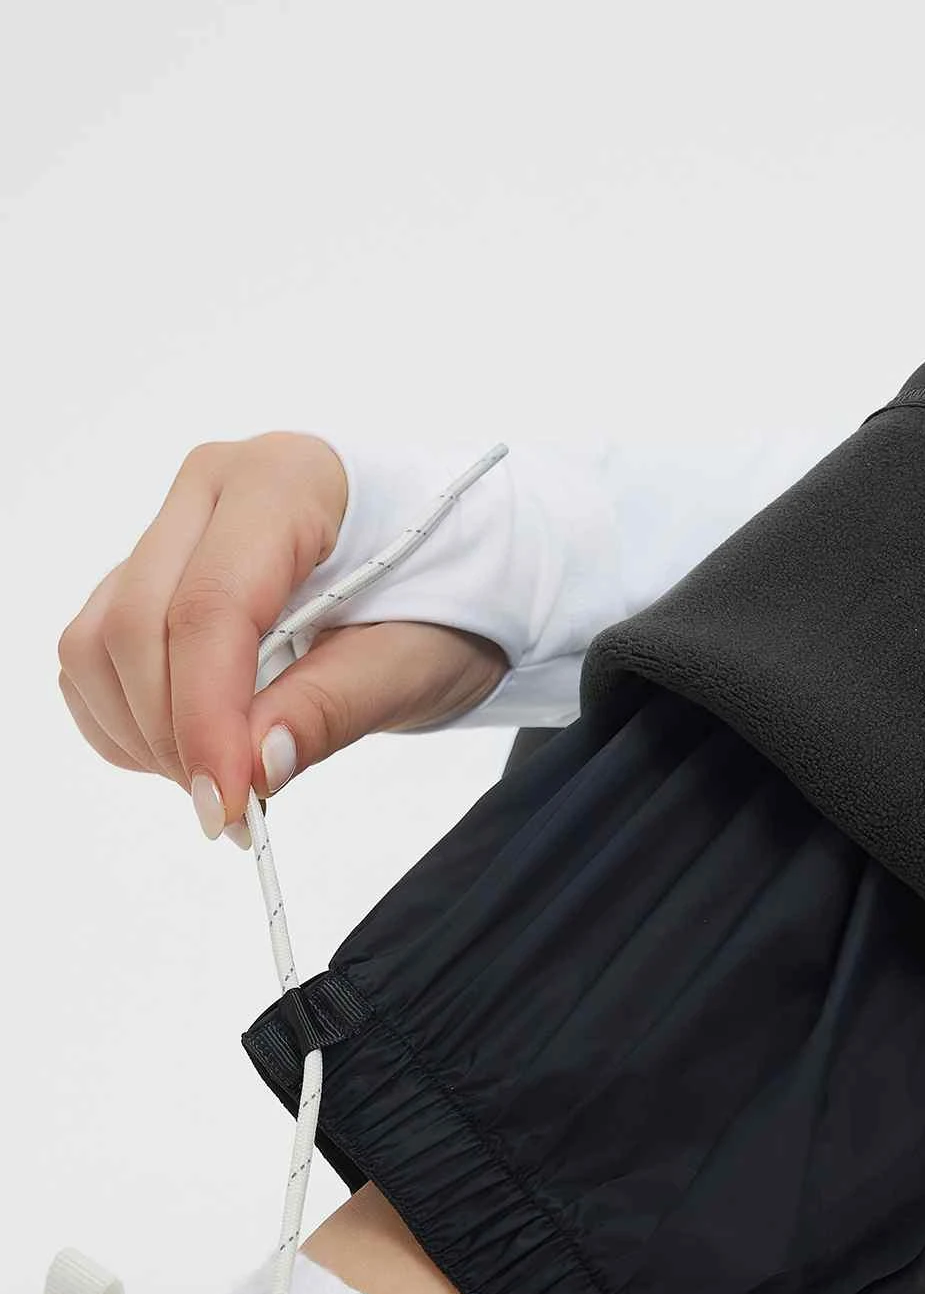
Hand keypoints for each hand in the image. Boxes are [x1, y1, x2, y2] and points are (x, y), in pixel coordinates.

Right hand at [57, 432, 509, 840]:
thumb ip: (332, 708)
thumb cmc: (449, 600)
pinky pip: (95, 656)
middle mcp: (211, 487)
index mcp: (285, 482)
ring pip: (98, 642)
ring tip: (226, 780)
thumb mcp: (414, 662)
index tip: (225, 804)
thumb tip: (255, 767)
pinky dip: (127, 720)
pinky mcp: (149, 573)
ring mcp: (171, 527)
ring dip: (144, 733)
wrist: (459, 572)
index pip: (210, 607)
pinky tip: (193, 751)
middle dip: (174, 736)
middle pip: (135, 625)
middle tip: (235, 811)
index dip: (206, 718)